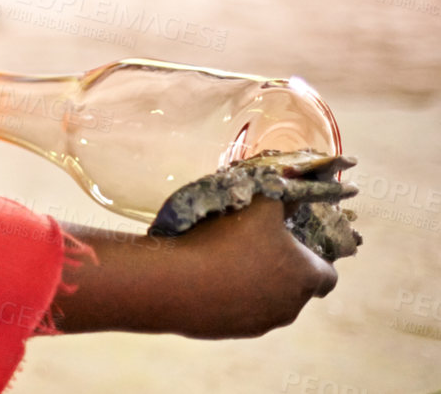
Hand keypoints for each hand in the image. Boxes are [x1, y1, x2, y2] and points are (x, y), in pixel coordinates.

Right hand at [50, 197, 337, 336]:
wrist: (178, 282)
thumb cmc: (225, 238)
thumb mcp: (259, 202)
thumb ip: (286, 189)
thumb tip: (303, 174)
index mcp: (306, 275)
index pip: (329, 274)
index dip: (316, 257)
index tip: (294, 243)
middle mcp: (292, 304)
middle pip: (298, 287)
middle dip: (283, 267)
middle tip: (255, 244)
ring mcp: (264, 321)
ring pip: (270, 300)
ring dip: (258, 283)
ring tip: (227, 259)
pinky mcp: (235, 331)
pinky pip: (242, 311)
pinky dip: (233, 296)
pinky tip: (209, 277)